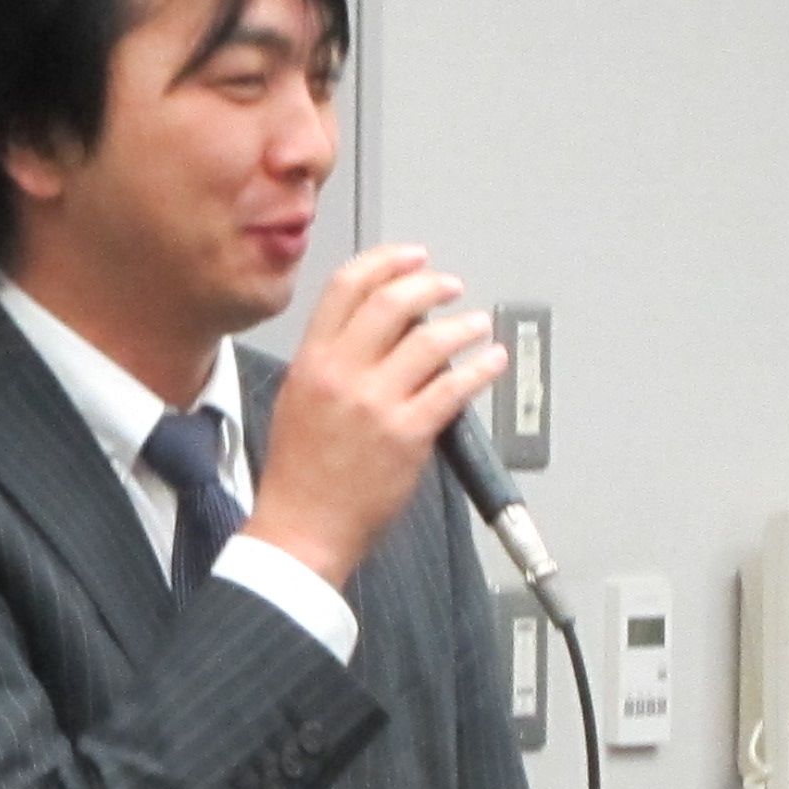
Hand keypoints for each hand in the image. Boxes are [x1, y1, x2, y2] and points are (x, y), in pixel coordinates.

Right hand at [241, 245, 502, 585]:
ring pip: (431, 341)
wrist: (301, 530)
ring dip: (464, 327)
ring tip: (477, 326)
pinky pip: (454, 388)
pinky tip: (491, 362)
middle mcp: (342, 375)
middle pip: (393, 302)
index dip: (386, 262)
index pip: (347, 287)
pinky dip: (481, 368)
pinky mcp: (407, 435)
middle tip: (450, 286)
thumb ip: (331, 362)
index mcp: (311, 362)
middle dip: (431, 285)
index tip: (411, 257)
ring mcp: (376, 404)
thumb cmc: (299, 476)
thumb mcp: (297, 400)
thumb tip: (379, 333)